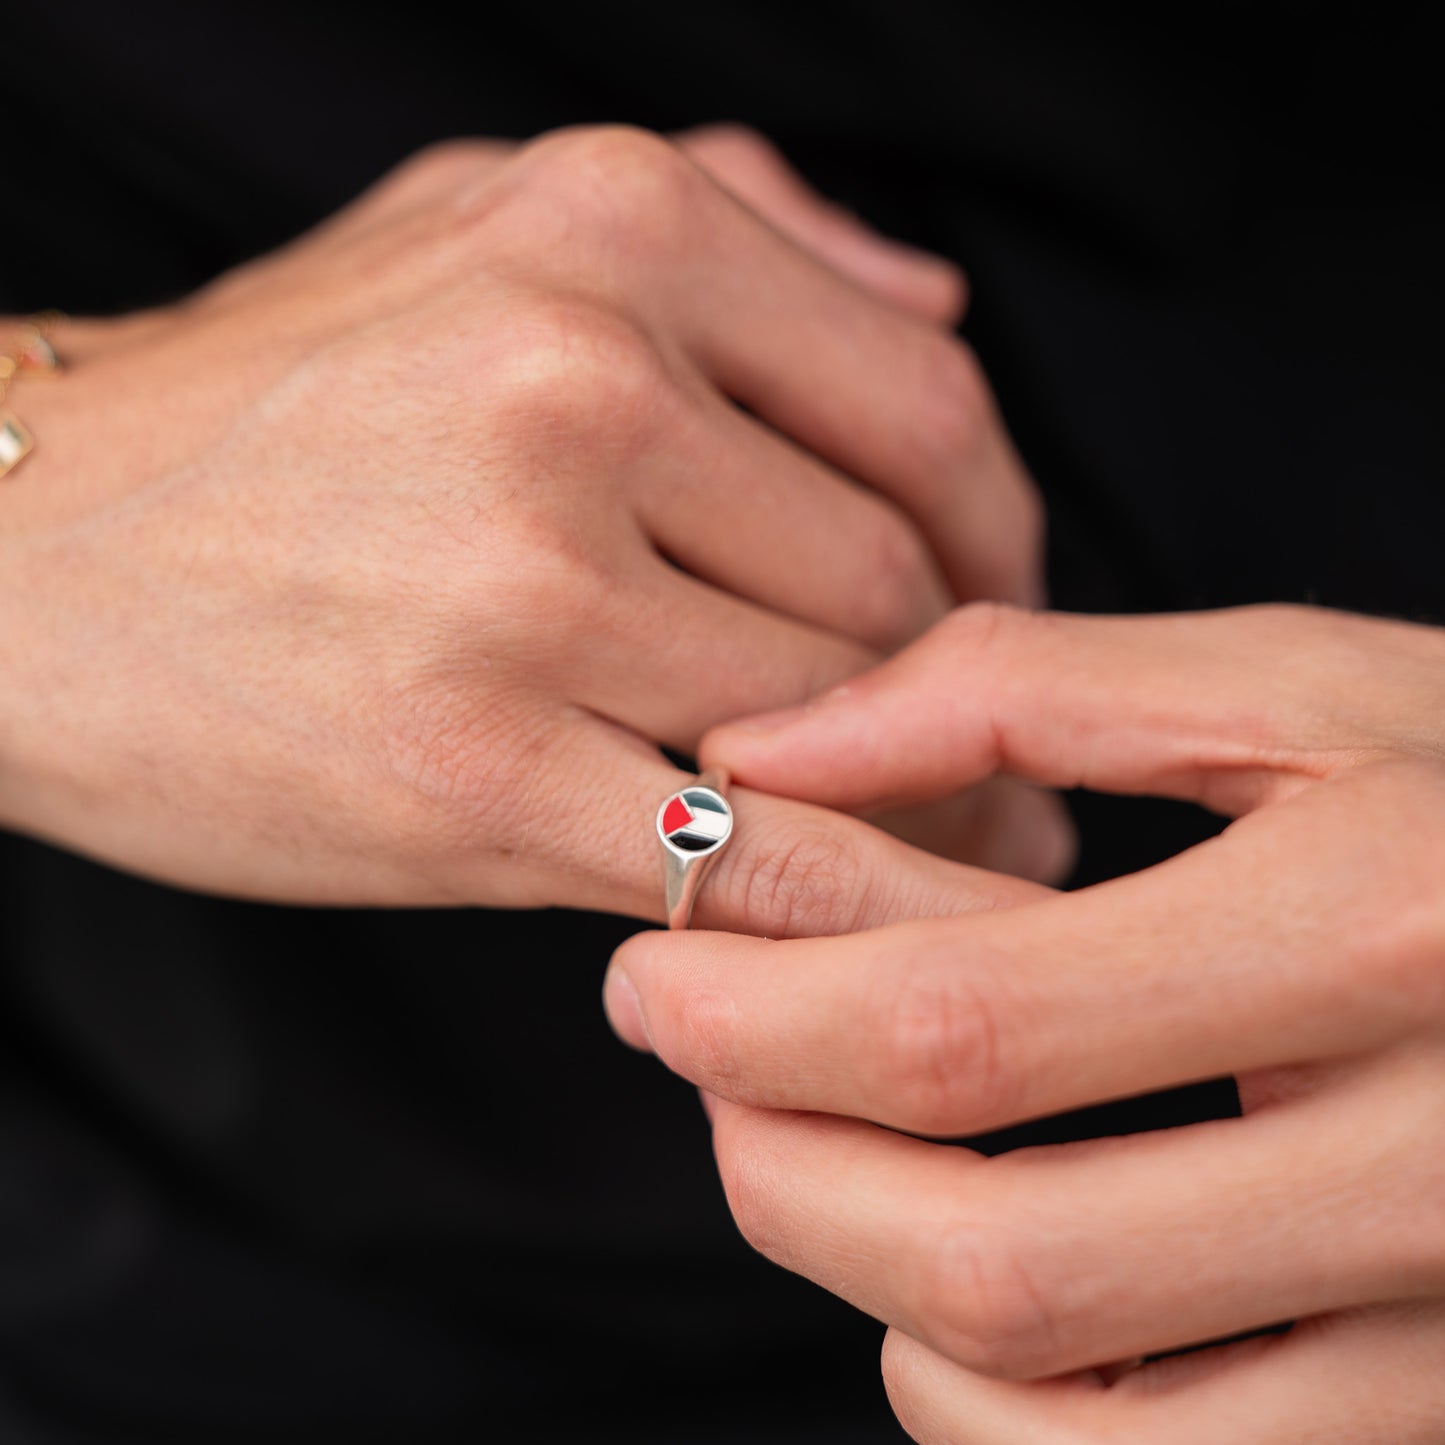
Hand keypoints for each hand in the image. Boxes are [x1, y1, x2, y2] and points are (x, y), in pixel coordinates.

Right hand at [0, 125, 1056, 917]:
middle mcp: (573, 379)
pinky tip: (874, 937)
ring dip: (923, 813)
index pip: (922, 409)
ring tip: (954, 849)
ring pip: (836, 728)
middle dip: (968, 696)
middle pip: (892, 580)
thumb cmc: (266, 406)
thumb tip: (935, 308)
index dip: (1000, 537)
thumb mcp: (475, 225)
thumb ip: (732, 228)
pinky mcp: (467, 771)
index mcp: (606, 231)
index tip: (1000, 619)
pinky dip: (844, 914)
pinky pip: (738, 866)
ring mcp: (520, 582)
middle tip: (997, 764)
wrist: (14, 557)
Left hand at [607, 603, 1444, 1441]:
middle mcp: (1439, 1166)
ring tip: (808, 1148)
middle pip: (991, 1255)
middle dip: (773, 1159)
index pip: (967, 1021)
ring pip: (1056, 1416)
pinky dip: (987, 1400)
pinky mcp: (1436, 1421)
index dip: (756, 1008)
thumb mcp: (1288, 687)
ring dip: (864, 1287)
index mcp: (1382, 931)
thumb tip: (764, 756)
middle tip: (697, 1055)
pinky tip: (955, 1275)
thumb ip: (1014, 692)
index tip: (654, 964)